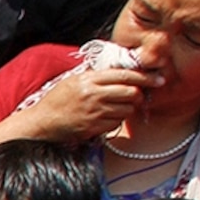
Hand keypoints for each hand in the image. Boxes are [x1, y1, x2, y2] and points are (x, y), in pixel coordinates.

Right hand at [27, 52, 158, 139]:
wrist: (42, 122)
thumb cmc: (57, 100)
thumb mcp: (74, 80)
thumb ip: (97, 75)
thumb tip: (123, 72)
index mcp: (89, 80)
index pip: (125, 75)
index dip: (145, 77)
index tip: (157, 78)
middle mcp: (93, 95)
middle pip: (131, 92)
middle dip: (139, 94)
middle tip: (138, 95)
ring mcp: (94, 112)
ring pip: (127, 109)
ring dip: (128, 108)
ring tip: (118, 106)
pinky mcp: (94, 127)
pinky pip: (117, 123)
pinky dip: (117, 120)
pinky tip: (107, 117)